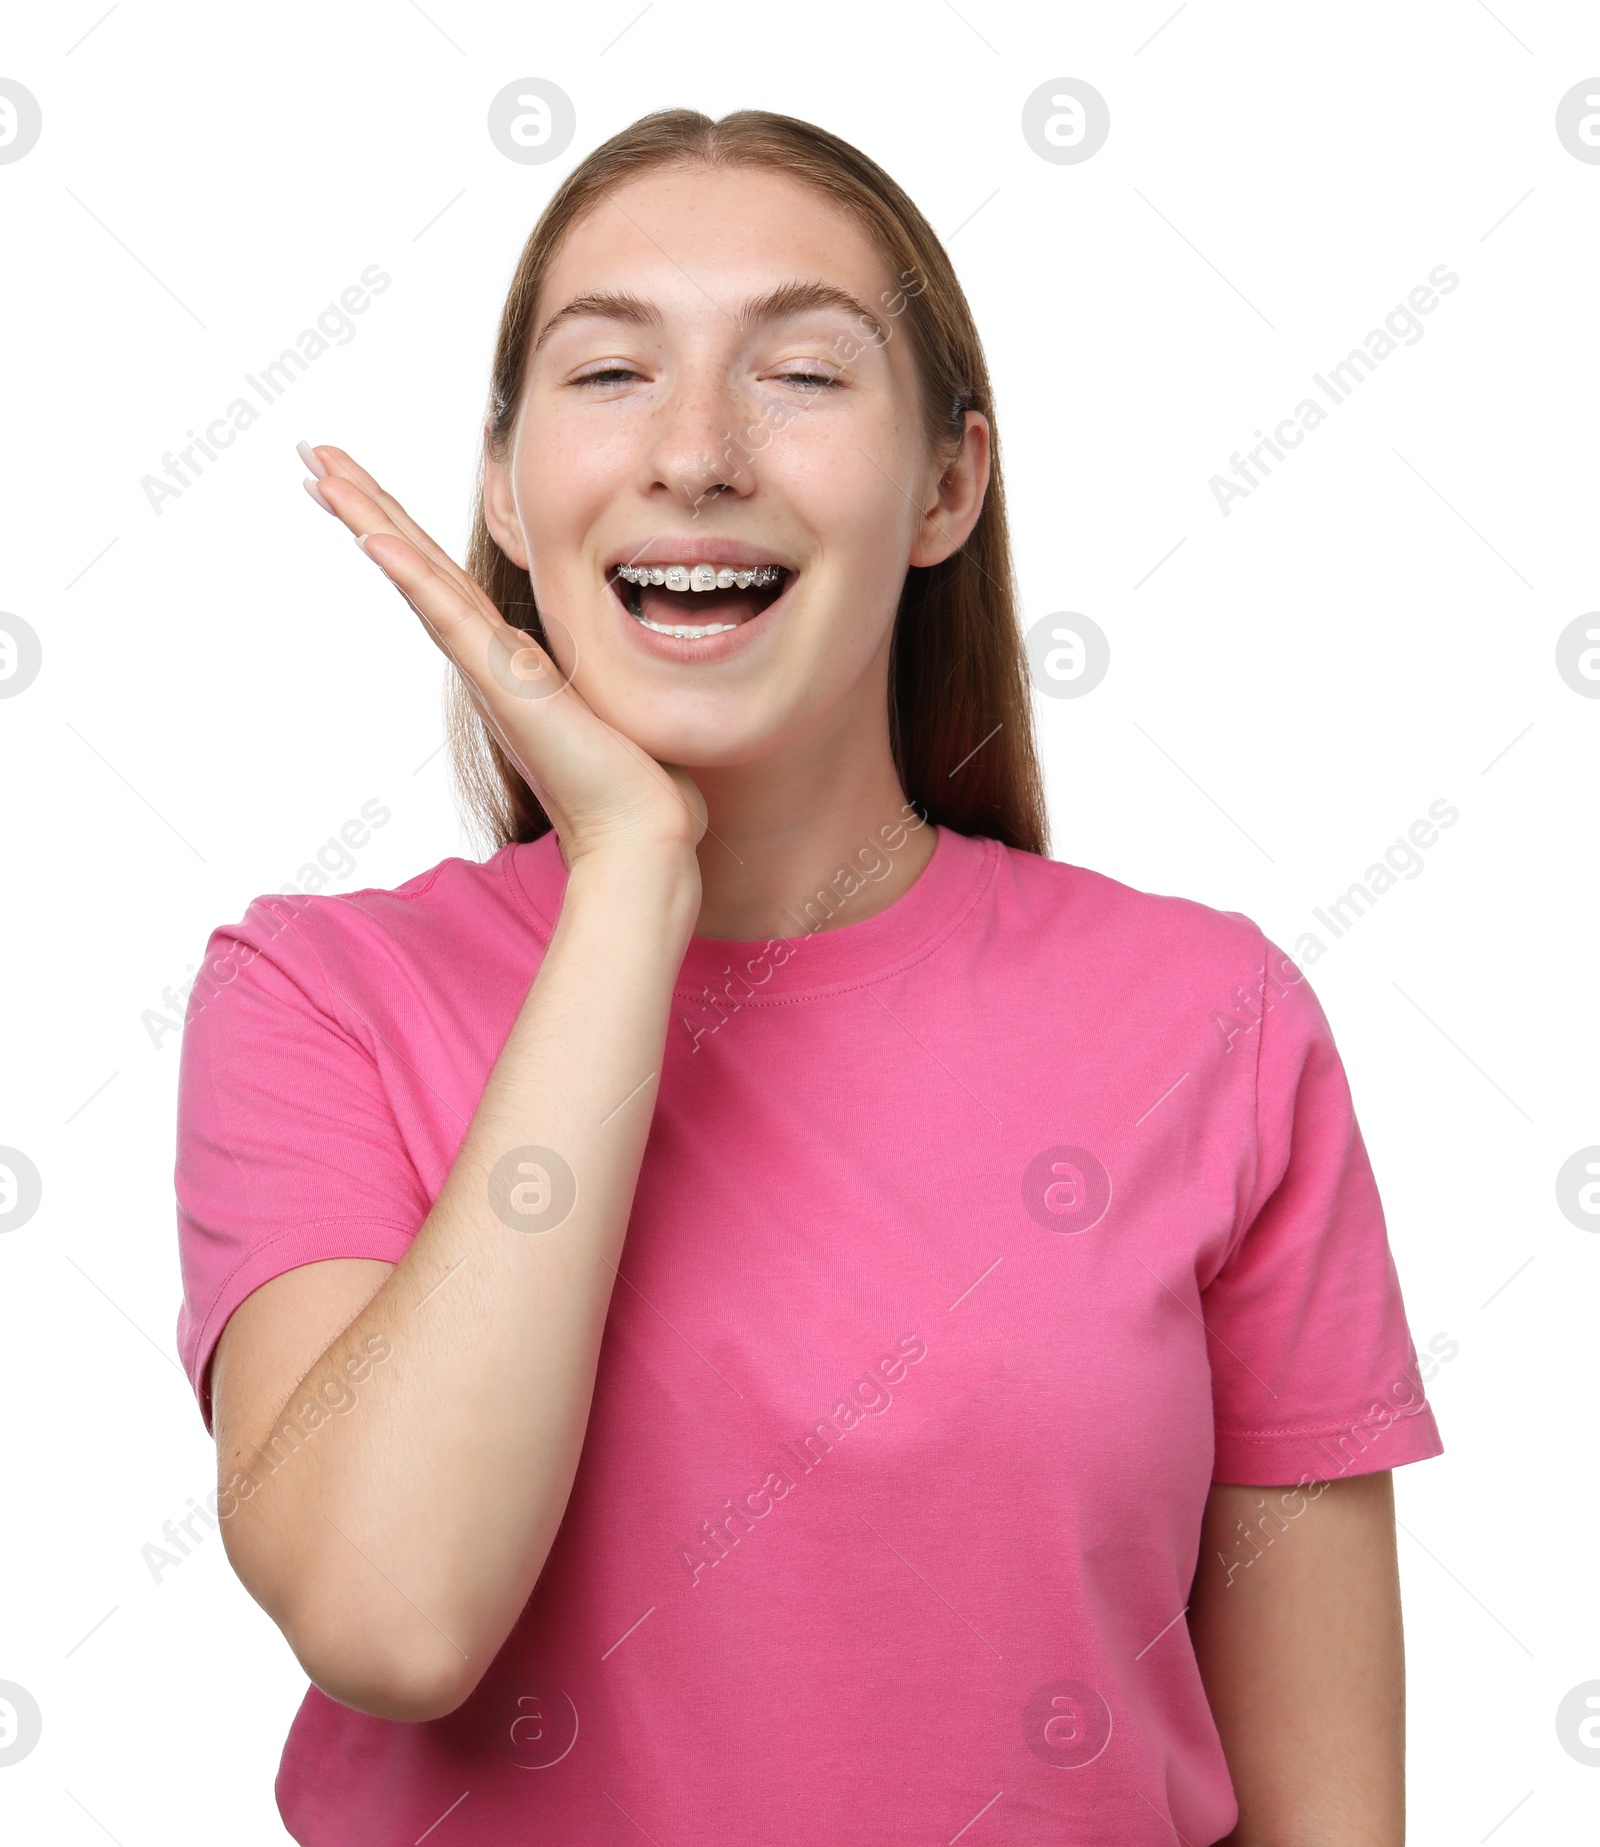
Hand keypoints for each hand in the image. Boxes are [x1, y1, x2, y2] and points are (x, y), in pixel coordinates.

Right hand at [299, 443, 707, 869]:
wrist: (641, 833)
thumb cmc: (637, 786)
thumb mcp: (609, 707)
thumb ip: (593, 680)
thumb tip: (609, 672)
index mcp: (509, 660)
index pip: (446, 578)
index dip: (402, 527)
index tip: (359, 482)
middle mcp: (487, 660)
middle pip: (415, 564)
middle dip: (364, 504)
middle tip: (311, 452)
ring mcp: (489, 670)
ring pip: (417, 578)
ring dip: (367, 520)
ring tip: (318, 471)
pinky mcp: (505, 684)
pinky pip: (449, 618)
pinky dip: (410, 577)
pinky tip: (373, 537)